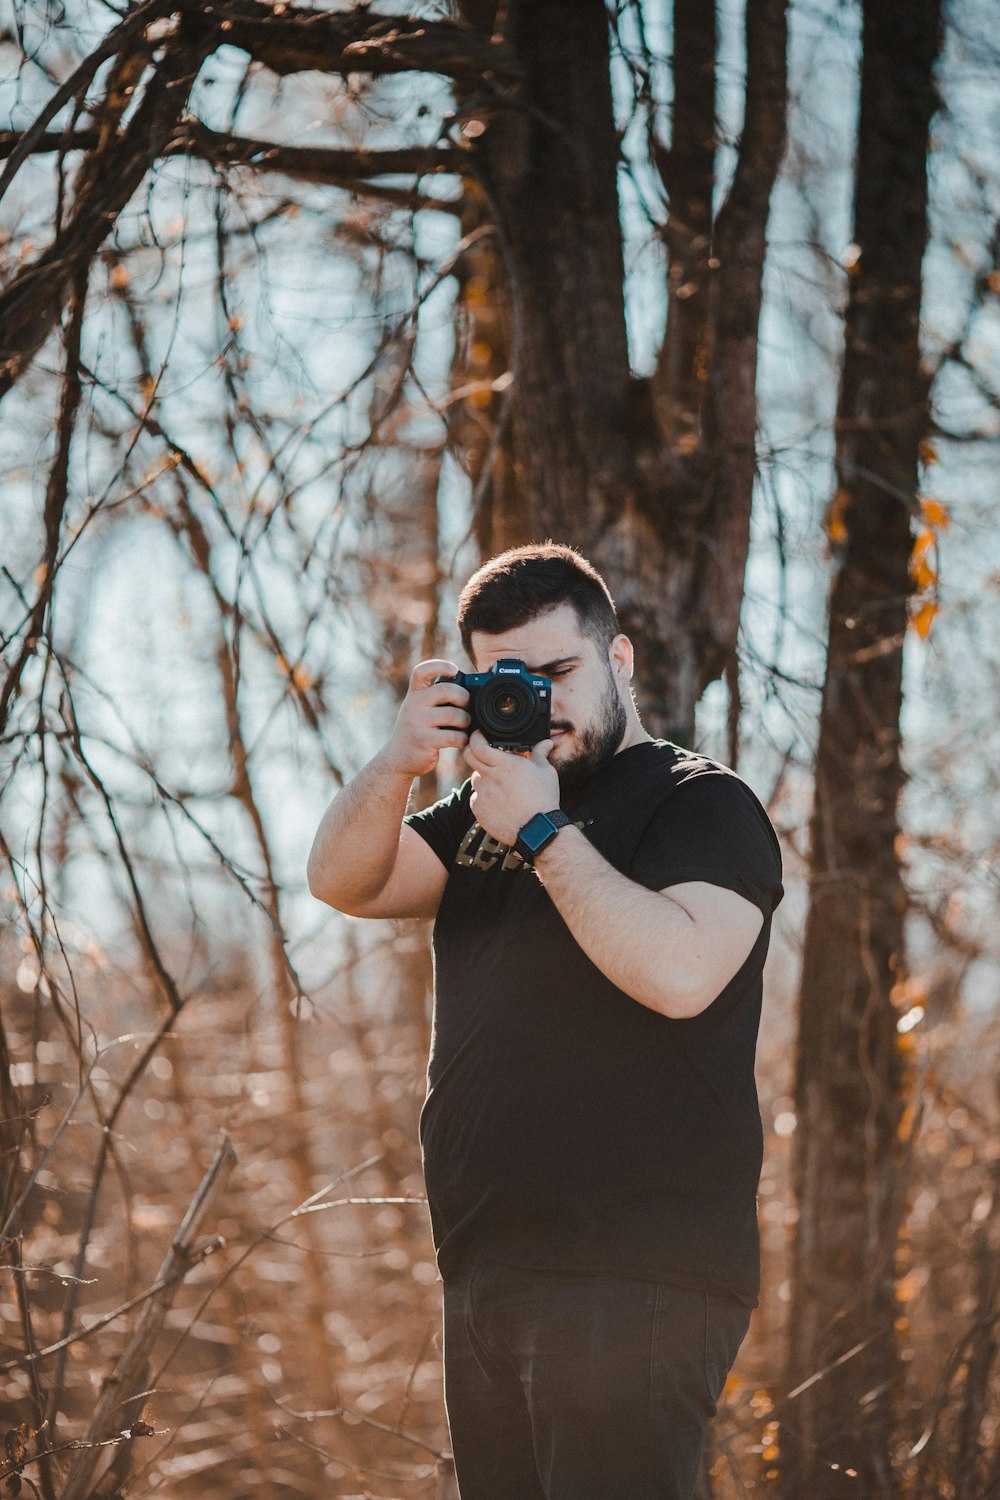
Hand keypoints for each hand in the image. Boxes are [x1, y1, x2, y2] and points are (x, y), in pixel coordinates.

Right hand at [381, 660, 470, 778]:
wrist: (397, 759)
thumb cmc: (417, 731)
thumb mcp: (419, 710)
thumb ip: (435, 699)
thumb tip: (469, 691)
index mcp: (414, 694)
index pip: (422, 671)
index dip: (440, 666)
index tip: (454, 670)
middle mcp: (413, 705)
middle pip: (446, 690)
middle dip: (464, 697)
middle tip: (466, 707)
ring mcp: (417, 723)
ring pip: (454, 715)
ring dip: (466, 721)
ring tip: (464, 727)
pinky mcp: (424, 741)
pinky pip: (454, 736)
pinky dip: (462, 739)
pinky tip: (460, 741)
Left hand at [463, 730, 558, 845]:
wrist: (537, 830)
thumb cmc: (543, 799)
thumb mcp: (546, 773)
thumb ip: (540, 754)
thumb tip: (546, 742)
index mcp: (505, 765)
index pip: (478, 745)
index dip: (475, 737)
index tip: (478, 735)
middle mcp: (490, 777)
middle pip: (468, 757)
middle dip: (472, 751)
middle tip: (482, 754)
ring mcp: (482, 794)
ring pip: (475, 779)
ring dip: (483, 778)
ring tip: (500, 787)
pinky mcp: (478, 810)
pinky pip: (476, 798)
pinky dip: (484, 797)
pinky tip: (499, 803)